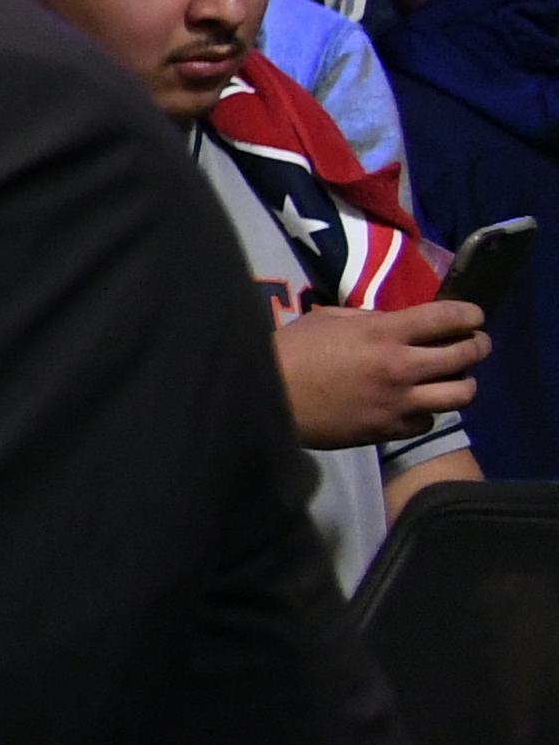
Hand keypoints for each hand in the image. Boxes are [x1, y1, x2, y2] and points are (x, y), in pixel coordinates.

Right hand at [284, 299, 485, 445]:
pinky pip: (428, 420)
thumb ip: (369, 319)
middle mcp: (401, 366)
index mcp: (384, 332)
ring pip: (460, 394)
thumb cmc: (291, 352)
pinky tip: (415, 404)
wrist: (265, 399)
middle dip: (478, 345)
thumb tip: (395, 324)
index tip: (473, 316)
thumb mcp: (327, 320)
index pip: (448, 317)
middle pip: (466, 355)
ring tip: (452, 379)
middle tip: (473, 344)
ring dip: (461, 383)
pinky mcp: (388, 430)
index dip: (470, 313)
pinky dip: (427, 411)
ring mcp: (398, 402)